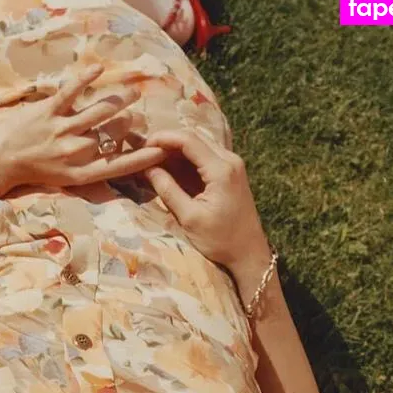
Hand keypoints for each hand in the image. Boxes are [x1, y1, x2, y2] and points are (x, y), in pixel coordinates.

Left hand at [0, 64, 167, 190]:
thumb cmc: (32, 170)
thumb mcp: (63, 178)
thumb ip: (88, 165)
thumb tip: (113, 151)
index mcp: (80, 173)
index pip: (118, 166)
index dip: (141, 158)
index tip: (162, 151)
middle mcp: (74, 152)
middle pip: (112, 133)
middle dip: (128, 123)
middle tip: (138, 116)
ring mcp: (61, 130)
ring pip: (100, 111)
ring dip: (120, 99)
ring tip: (135, 92)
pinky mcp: (47, 112)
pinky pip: (71, 92)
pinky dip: (85, 78)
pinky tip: (99, 69)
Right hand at [142, 129, 269, 274]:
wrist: (248, 253)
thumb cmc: (220, 240)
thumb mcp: (190, 218)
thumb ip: (168, 190)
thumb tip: (148, 169)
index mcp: (221, 169)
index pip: (189, 140)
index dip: (164, 138)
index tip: (143, 144)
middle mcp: (229, 160)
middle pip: (194, 140)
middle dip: (168, 144)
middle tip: (144, 153)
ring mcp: (232, 165)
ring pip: (198, 147)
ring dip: (175, 152)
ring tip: (152, 161)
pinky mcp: (230, 174)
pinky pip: (204, 159)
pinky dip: (185, 162)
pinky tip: (169, 170)